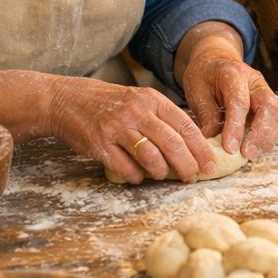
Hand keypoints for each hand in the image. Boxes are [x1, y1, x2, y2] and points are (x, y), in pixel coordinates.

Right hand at [45, 77, 211, 182]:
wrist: (67, 100)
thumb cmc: (110, 103)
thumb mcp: (139, 99)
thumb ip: (162, 117)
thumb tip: (192, 143)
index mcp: (152, 100)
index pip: (185, 126)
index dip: (201, 148)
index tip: (210, 164)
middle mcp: (136, 112)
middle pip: (172, 143)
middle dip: (188, 164)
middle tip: (193, 177)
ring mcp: (117, 129)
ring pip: (151, 157)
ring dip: (161, 171)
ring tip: (163, 175)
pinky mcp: (99, 145)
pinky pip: (125, 168)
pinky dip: (136, 176)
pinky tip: (138, 177)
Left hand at [182, 53, 277, 159]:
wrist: (216, 61)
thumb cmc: (205, 76)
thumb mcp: (196, 90)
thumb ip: (206, 114)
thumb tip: (211, 140)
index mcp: (234, 74)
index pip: (239, 102)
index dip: (236, 127)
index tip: (230, 148)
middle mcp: (255, 81)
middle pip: (268, 108)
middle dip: (260, 134)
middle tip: (246, 153)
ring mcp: (266, 91)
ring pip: (277, 116)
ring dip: (267, 138)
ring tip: (251, 154)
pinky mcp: (269, 102)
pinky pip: (276, 121)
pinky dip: (268, 137)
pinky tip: (256, 148)